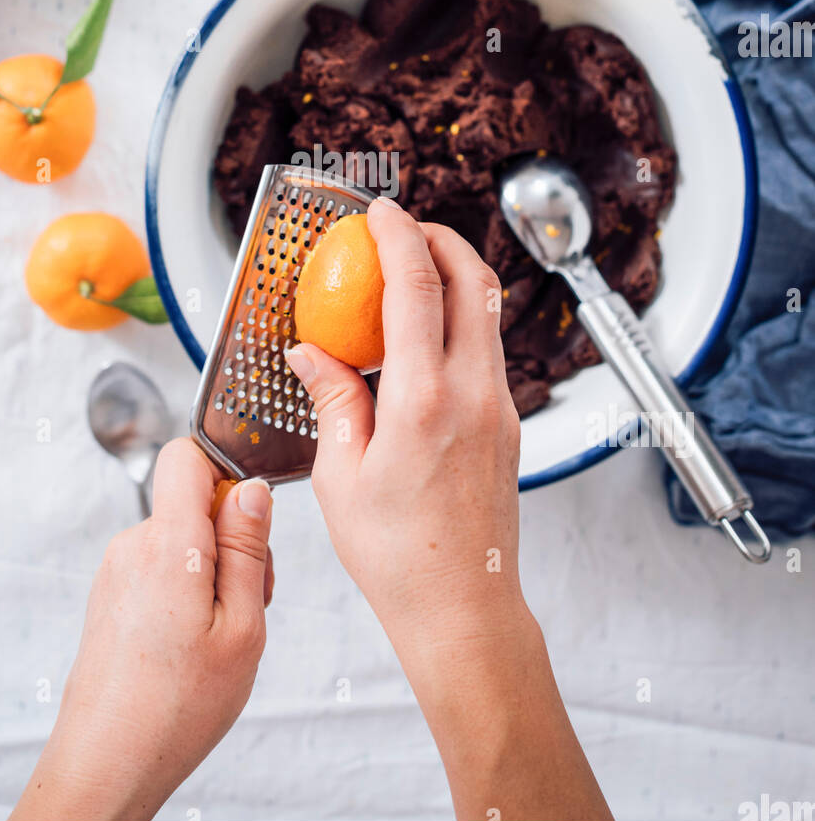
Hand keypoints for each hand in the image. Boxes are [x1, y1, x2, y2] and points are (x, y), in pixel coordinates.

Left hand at [10, 439, 272, 820]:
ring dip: (213, 571)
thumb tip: (252, 490)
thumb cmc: (175, 708)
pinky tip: (193, 644)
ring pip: (181, 539)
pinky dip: (187, 591)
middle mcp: (133, 547)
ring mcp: (116, 571)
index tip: (252, 512)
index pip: (186, 454)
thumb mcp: (242, 627)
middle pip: (193, 502)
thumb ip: (249, 550)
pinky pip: (161, 567)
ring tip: (221, 635)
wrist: (106, 762)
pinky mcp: (111, 595)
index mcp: (168, 545)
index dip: (226, 467)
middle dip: (232, 537)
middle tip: (251, 601)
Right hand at [286, 197, 610, 820]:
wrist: (464, 608)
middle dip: (440, 237)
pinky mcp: (508, 423)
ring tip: (409, 276)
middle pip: (474, 280)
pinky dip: (459, 321)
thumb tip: (310, 351)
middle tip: (403, 227)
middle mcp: (474, 394)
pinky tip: (421, 340)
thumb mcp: (341, 474)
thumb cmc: (399, 556)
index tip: (380, 212)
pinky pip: (487, 350)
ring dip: (454, 277)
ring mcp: (500, 407)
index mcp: (424, 401)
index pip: (418, 288)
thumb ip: (331, 398)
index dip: (399, 235)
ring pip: (488, 313)